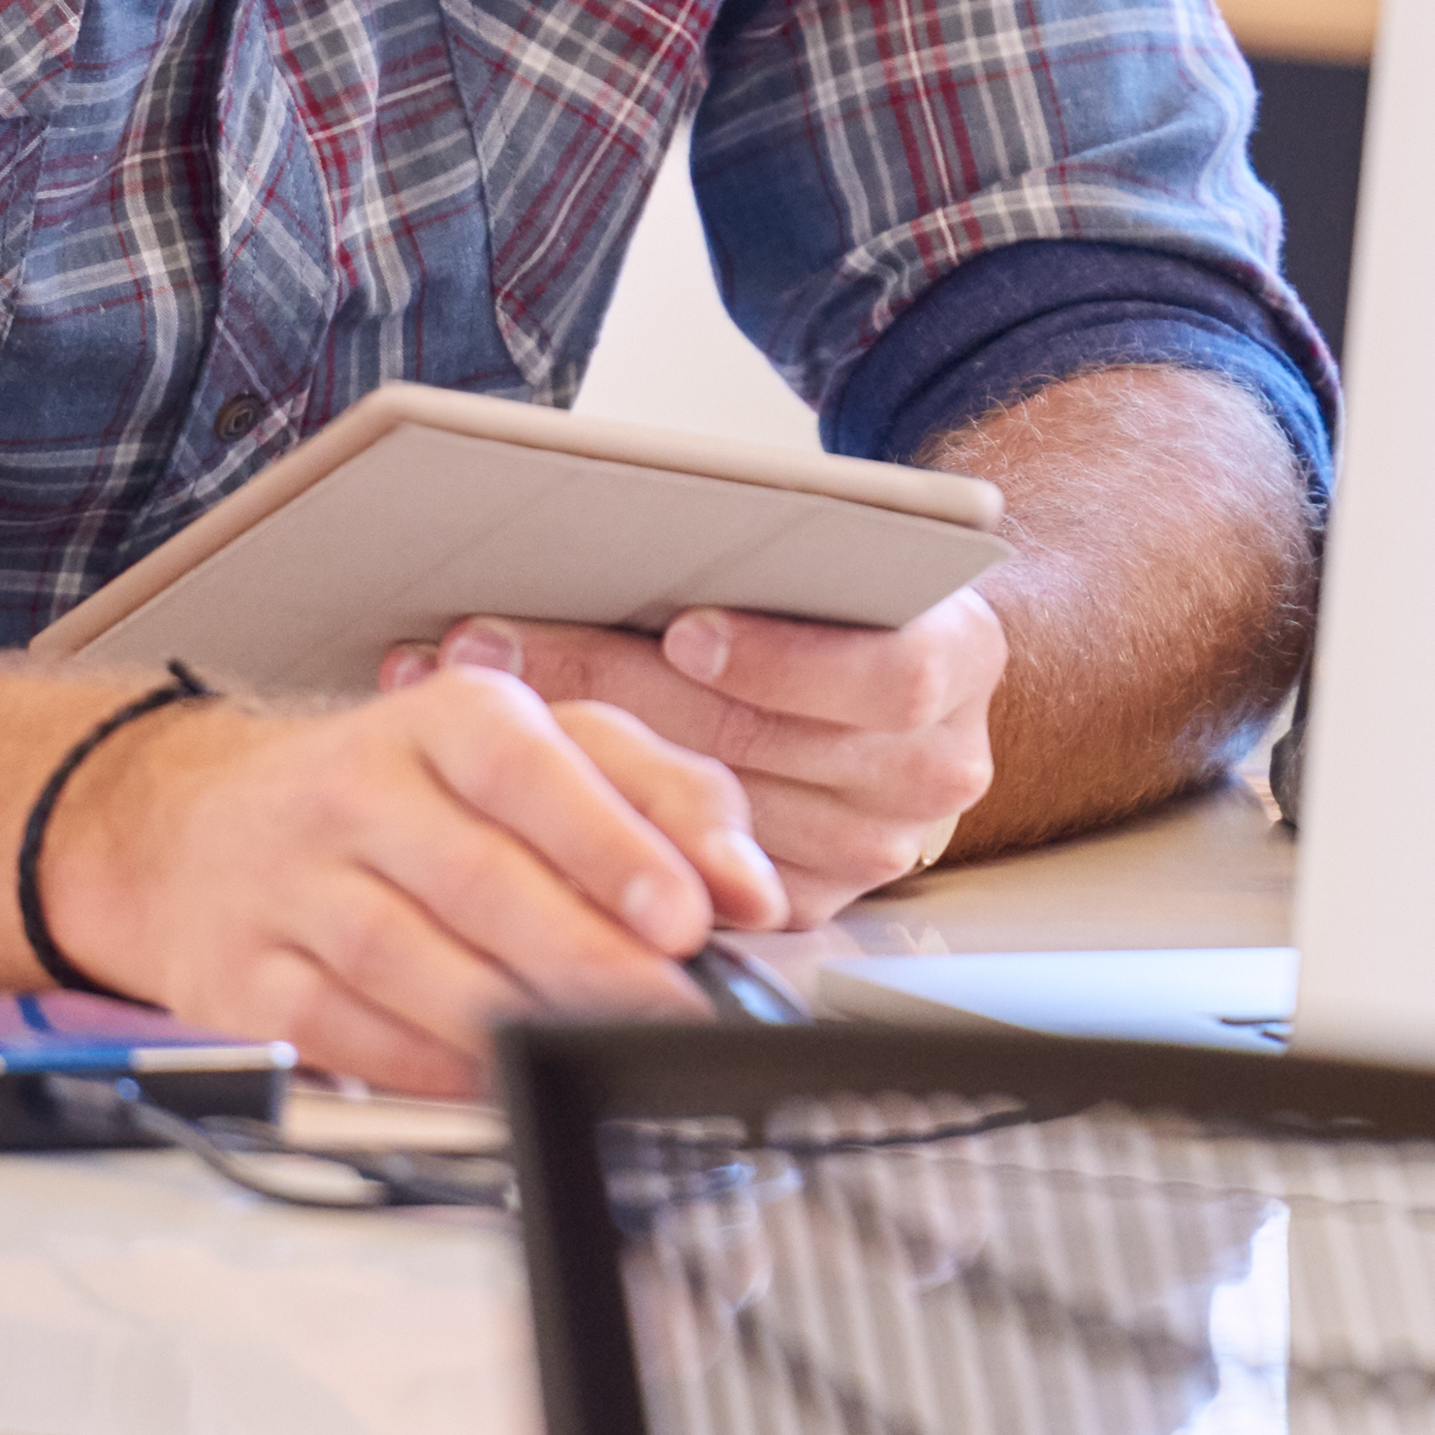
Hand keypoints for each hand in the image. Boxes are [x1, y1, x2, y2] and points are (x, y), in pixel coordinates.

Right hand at [30, 664, 785, 1094]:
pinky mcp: (242, 976)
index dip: (613, 844)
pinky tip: (494, 1078)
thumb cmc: (412, 792)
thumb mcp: (546, 754)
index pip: (530, 768)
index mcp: (448, 718)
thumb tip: (748, 887)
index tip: (689, 915)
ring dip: (512, 1017)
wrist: (200, 826)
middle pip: (477, 877)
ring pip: (405, 960)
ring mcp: (290, 884)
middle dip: (589, 955)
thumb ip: (663, 800)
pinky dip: (424, 1066)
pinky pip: (339, 1031)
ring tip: (598, 1047)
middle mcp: (358, 788)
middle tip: (673, 1006)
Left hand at [384, 591, 1005, 918]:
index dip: (781, 661)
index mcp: (959, 662)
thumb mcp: (842, 552)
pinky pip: (697, 874)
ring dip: (583, 759)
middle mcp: (931, 769)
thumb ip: (765, 548)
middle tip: (499, 646)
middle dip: (620, 689)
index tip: (685, 634)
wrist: (909, 675)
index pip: (888, 675)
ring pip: (715, 817)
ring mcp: (875, 847)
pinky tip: (517, 780)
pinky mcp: (811, 899)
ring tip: (475, 703)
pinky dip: (605, 823)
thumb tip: (607, 535)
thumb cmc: (852, 595)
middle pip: (768, 745)